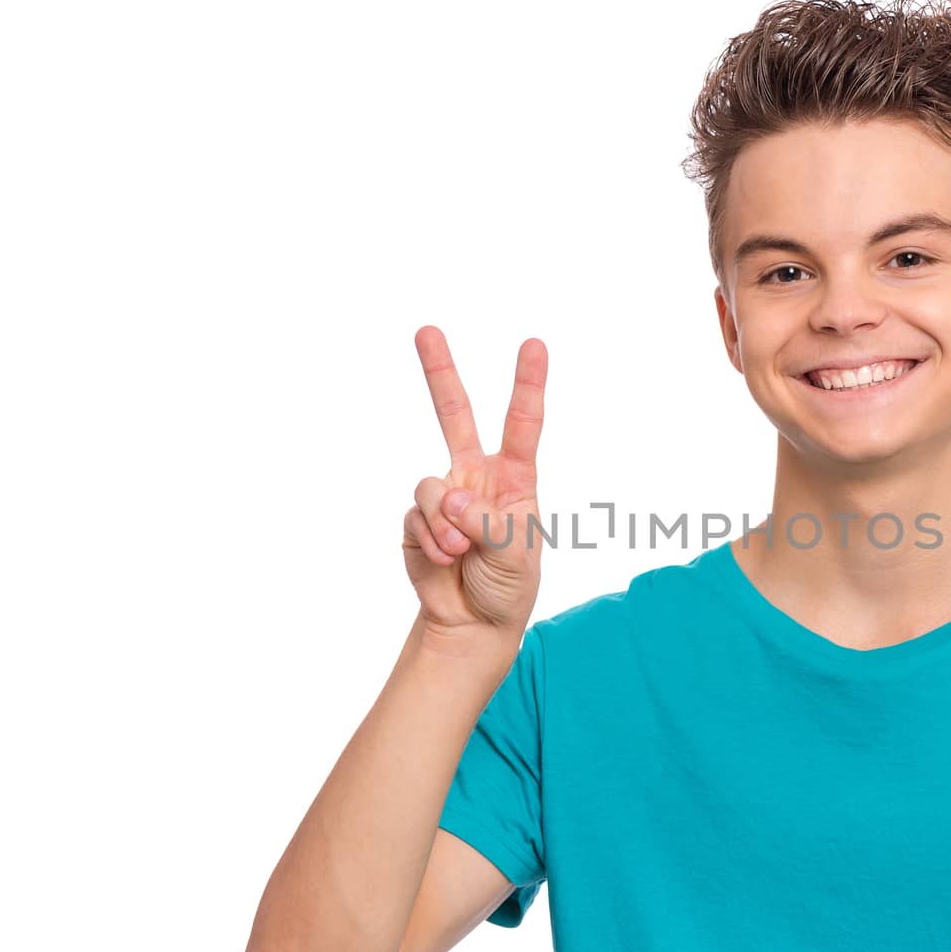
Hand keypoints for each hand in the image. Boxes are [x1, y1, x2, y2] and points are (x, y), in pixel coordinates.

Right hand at [402, 325, 547, 640]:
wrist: (472, 622)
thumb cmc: (507, 585)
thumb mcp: (515, 555)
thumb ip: (487, 521)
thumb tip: (451, 496)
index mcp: (514, 478)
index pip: (522, 424)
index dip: (527, 384)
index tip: (534, 344)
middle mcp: (476, 477)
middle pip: (454, 415)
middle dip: (438, 372)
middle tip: (425, 329)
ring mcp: (444, 495)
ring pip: (431, 484)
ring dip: (446, 524)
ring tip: (460, 552)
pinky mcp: (417, 518)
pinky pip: (416, 515)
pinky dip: (430, 540)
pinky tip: (443, 559)